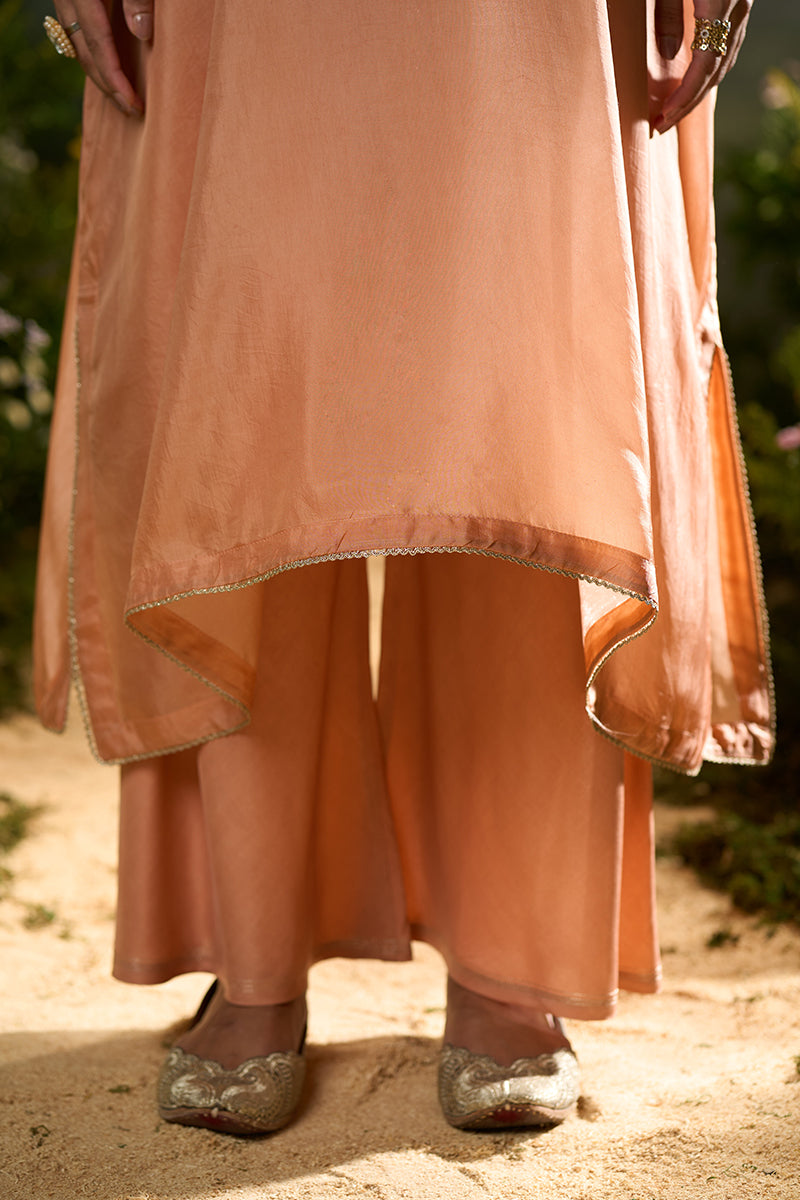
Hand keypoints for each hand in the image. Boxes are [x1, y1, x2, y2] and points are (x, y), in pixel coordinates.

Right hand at [52, 0, 154, 117]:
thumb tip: (142, 32)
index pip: (98, 44)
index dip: (115, 79)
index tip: (134, 105)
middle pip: (84, 51)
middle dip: (107, 86)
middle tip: (132, 111)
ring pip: (76, 44)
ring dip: (98, 74)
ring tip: (120, 97)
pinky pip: (76, 32)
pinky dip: (91, 54)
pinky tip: (106, 67)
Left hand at [653, 0, 752, 133]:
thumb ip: (668, 15)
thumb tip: (667, 55)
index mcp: (720, 6)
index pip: (704, 65)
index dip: (684, 95)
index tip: (664, 116)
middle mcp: (737, 12)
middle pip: (716, 71)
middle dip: (688, 104)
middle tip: (661, 126)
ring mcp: (742, 10)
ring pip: (725, 62)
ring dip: (699, 92)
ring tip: (673, 113)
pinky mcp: (740, 7)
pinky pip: (728, 48)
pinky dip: (710, 73)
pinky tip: (692, 85)